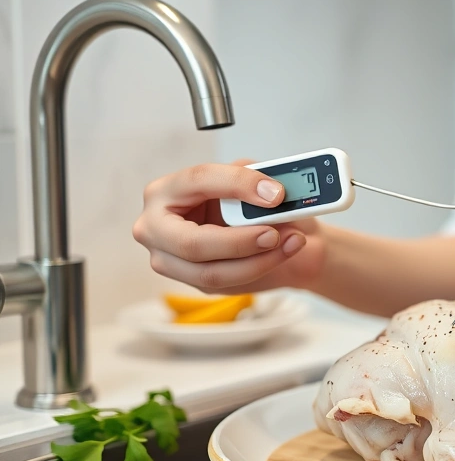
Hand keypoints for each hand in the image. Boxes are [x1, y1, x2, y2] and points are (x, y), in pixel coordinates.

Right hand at [132, 162, 326, 293]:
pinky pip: (226, 282)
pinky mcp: (193, 282)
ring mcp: (169, 260)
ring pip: (211, 272)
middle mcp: (156, 227)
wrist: (266, 231)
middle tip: (275, 234)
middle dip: (239, 242)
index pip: (198, 180)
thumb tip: (272, 192)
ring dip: (258, 260)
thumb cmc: (250, 200)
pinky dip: (260, 267)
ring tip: (291, 241)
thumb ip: (258, 179)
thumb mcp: (253, 181)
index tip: (276, 193)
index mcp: (166, 190)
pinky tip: (284, 251)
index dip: (238, 184)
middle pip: (191, 243)